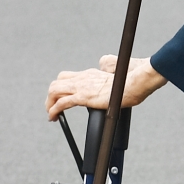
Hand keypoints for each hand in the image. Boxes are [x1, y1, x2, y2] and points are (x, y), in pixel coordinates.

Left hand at [47, 56, 167, 119]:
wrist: (133, 84)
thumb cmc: (130, 81)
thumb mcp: (116, 72)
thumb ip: (108, 68)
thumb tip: (105, 66)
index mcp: (89, 74)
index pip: (67, 77)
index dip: (60, 88)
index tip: (61, 98)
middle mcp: (83, 78)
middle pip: (57, 82)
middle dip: (51, 96)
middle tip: (52, 108)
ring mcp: (82, 87)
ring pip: (55, 91)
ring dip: (49, 103)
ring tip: (51, 114)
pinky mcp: (83, 97)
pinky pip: (62, 103)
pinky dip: (54, 110)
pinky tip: (54, 117)